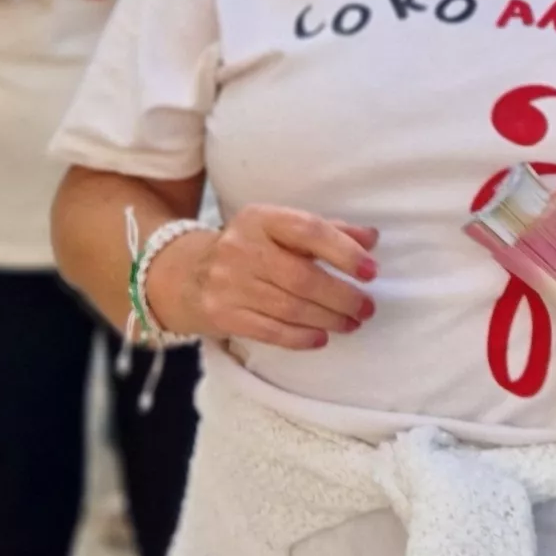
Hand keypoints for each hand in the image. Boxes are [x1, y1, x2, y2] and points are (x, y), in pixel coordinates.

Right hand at [151, 205, 377, 350]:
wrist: (184, 274)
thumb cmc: (249, 249)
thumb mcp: (280, 229)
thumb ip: (326, 231)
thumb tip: (371, 239)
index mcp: (260, 218)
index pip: (308, 230)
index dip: (344, 252)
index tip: (370, 271)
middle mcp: (241, 247)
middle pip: (302, 277)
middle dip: (342, 296)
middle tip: (366, 307)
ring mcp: (228, 283)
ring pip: (290, 307)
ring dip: (328, 319)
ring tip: (351, 323)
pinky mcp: (222, 314)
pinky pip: (270, 331)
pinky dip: (301, 337)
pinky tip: (321, 337)